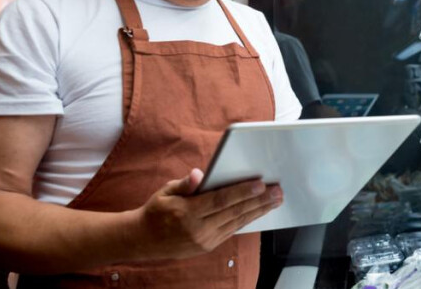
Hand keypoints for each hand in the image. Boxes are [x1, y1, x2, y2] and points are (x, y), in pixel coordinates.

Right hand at [129, 169, 282, 260]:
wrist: (143, 240)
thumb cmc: (156, 210)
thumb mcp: (165, 192)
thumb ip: (184, 184)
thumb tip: (198, 174)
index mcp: (187, 213)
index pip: (220, 200)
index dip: (242, 192)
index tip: (261, 184)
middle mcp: (198, 229)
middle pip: (234, 212)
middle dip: (258, 201)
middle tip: (278, 191)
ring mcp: (204, 240)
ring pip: (237, 223)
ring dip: (258, 211)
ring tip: (275, 201)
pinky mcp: (208, 246)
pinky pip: (232, 230)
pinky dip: (247, 219)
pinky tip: (259, 211)